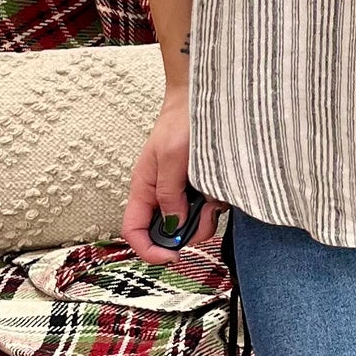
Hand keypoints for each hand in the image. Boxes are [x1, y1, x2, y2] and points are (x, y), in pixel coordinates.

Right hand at [120, 82, 226, 263]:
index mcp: (144, 188)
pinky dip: (216, 202)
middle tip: (205, 215)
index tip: (172, 256)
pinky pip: (207, 207)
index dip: (149, 250)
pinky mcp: (200, 186)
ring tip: (214, 194)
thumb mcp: (171, 158)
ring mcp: (182, 191)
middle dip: (187, 231)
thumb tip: (174, 225)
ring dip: (205, 215)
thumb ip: (169, 193)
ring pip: (191, 222)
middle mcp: (161, 194)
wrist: (205, 99)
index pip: (134, 231)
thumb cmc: (182, 121)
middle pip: (167, 233)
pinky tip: (220, 187)